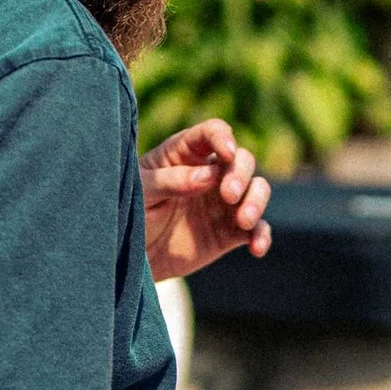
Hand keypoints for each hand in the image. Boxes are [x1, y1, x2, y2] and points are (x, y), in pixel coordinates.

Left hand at [141, 117, 271, 282]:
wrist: (130, 256)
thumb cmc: (128, 213)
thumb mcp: (142, 194)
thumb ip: (171, 181)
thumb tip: (208, 175)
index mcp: (184, 153)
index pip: (212, 133)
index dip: (223, 138)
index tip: (227, 153)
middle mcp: (210, 173)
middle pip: (241, 160)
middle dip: (241, 174)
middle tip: (229, 194)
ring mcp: (223, 203)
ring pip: (257, 190)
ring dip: (257, 201)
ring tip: (244, 220)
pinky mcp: (230, 232)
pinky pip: (256, 229)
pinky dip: (262, 236)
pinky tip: (257, 249)